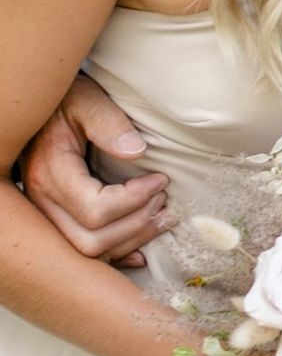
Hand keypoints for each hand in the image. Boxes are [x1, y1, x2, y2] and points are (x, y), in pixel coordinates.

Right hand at [20, 72, 168, 266]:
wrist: (42, 111)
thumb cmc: (66, 103)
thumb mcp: (86, 100)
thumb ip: (108, 122)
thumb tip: (137, 151)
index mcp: (50, 173)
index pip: (96, 209)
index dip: (135, 199)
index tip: (160, 179)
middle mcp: (43, 202)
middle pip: (91, 239)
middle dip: (136, 224)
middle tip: (164, 199)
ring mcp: (47, 216)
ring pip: (89, 252)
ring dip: (132, 238)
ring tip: (162, 215)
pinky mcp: (57, 220)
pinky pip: (84, 253)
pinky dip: (116, 254)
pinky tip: (141, 248)